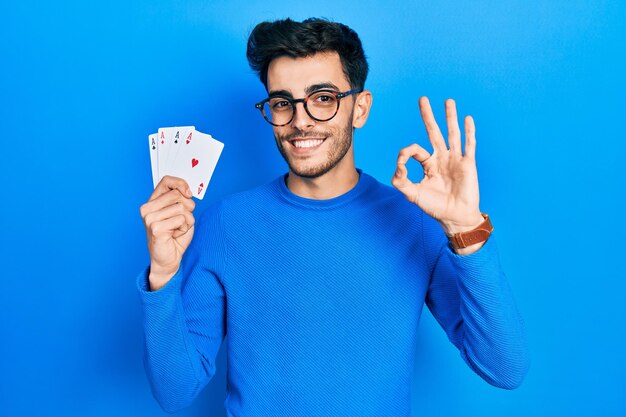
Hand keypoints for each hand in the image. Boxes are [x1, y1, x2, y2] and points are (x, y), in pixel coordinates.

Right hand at [139, 176, 195, 289]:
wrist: (167, 259)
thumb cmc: (175, 236)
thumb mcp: (180, 213)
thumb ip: (181, 200)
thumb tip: (187, 191)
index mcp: (152, 201)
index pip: (166, 181)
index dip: (181, 183)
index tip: (189, 193)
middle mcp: (147, 208)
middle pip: (177, 195)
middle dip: (188, 208)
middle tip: (182, 221)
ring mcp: (150, 218)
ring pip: (182, 208)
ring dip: (187, 221)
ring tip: (177, 229)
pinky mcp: (156, 228)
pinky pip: (181, 219)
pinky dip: (184, 228)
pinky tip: (175, 235)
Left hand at [391, 97, 483, 235]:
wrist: (455, 218)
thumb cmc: (435, 207)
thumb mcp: (412, 194)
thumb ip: (400, 181)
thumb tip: (397, 166)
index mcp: (428, 165)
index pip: (415, 150)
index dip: (406, 154)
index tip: (402, 166)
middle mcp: (441, 158)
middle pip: (434, 132)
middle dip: (428, 116)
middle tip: (422, 99)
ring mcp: (455, 159)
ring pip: (452, 133)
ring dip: (450, 117)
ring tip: (448, 101)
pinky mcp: (468, 164)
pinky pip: (469, 145)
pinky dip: (469, 132)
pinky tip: (468, 118)